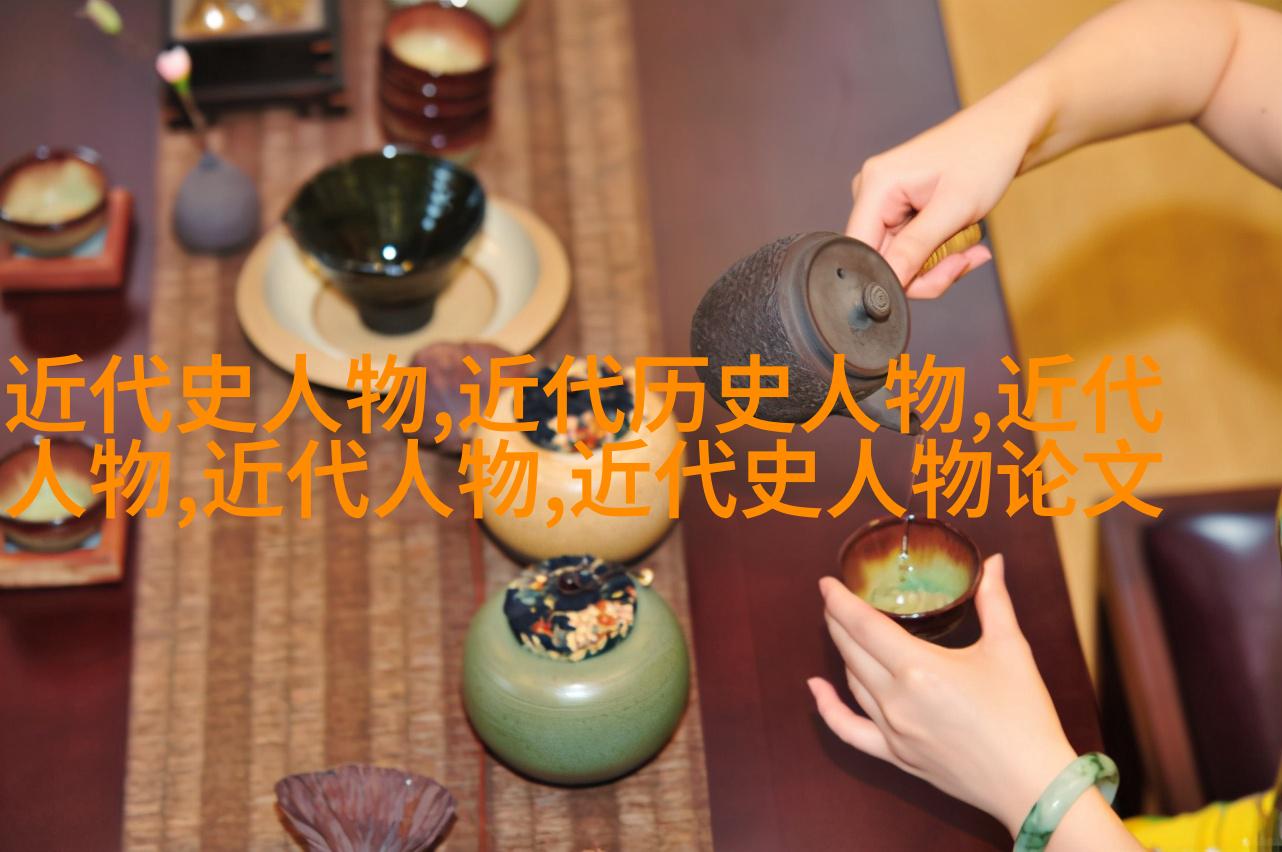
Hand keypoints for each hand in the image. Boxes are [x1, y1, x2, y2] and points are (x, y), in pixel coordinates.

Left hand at [807, 554, 1076, 835]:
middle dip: (837, 620)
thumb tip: (993, 563)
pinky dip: (828, 708)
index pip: (862, 625)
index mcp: (918, 668)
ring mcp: (891, 731)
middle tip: (834, 600)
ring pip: (852, 682)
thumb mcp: (1010, 649)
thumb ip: (994, 601)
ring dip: (842, 652)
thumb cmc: (1024, 716)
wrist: (1032, 783)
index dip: (839, 601)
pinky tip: (816, 688)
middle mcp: (895, 699)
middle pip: (850, 650)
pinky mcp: (895, 755)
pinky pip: (849, 730)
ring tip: (841, 630)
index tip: (827, 583)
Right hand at [846, 73, 1049, 296]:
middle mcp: (871, 192)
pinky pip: (910, 250)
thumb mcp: (954, 208)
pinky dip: (938, 254)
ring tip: (970, 249)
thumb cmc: (985, 157)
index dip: (891, 276)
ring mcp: (884, 201)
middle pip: (882, 260)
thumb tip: (887, 284)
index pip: (861, 251)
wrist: (1006, 132)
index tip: (936, 278)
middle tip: (963, 262)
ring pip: (899, 260)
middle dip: (925, 272)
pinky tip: (963, 242)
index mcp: (875, 185)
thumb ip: (915, 248)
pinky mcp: (899, 209)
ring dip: (937, 265)